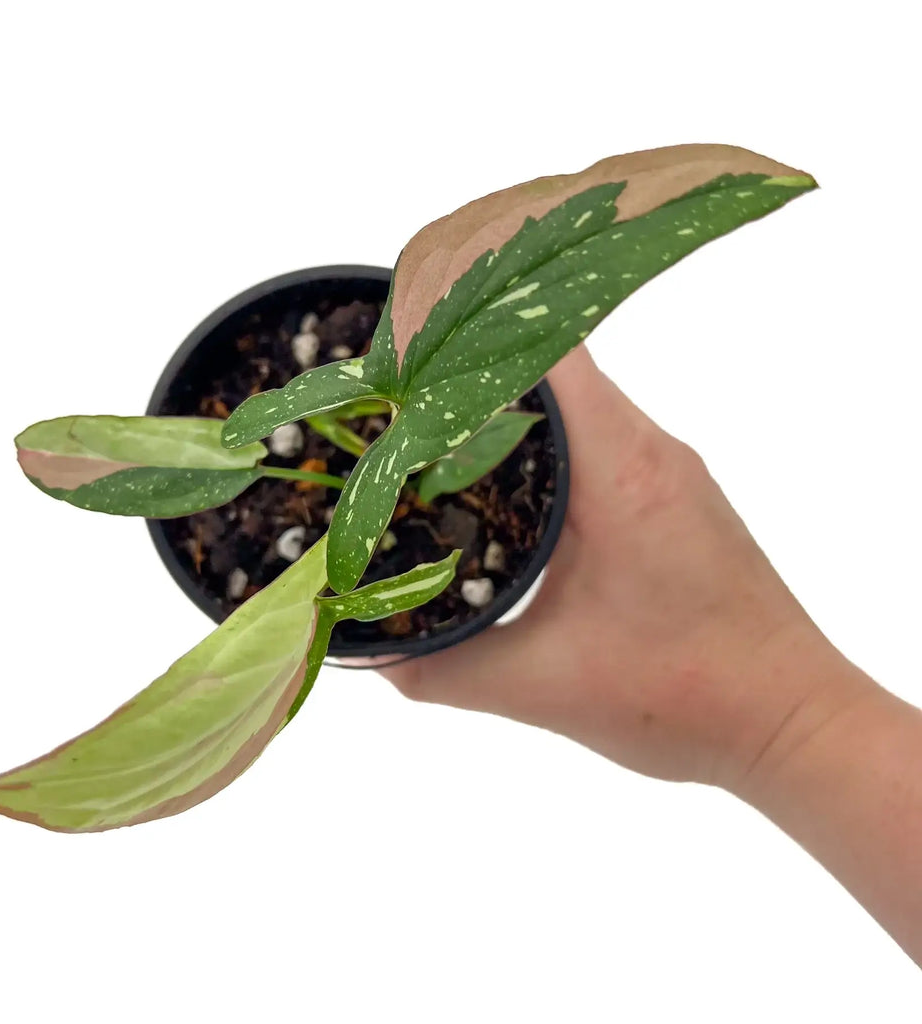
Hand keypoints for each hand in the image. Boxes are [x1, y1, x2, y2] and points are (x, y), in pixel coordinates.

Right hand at [381, 344, 870, 789]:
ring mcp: (668, 468)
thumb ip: (443, 669)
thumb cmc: (688, 698)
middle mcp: (651, 449)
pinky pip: (600, 437)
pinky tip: (503, 483)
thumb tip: (373, 652)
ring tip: (437, 433)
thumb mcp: (545, 686)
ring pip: (578, 400)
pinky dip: (546, 440)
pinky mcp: (673, 494)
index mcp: (621, 470)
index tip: (408, 350)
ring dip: (512, 405)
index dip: (473, 334)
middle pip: (555, 363)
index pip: (547, 350)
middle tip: (402, 394)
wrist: (791, 721)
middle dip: (476, 367)